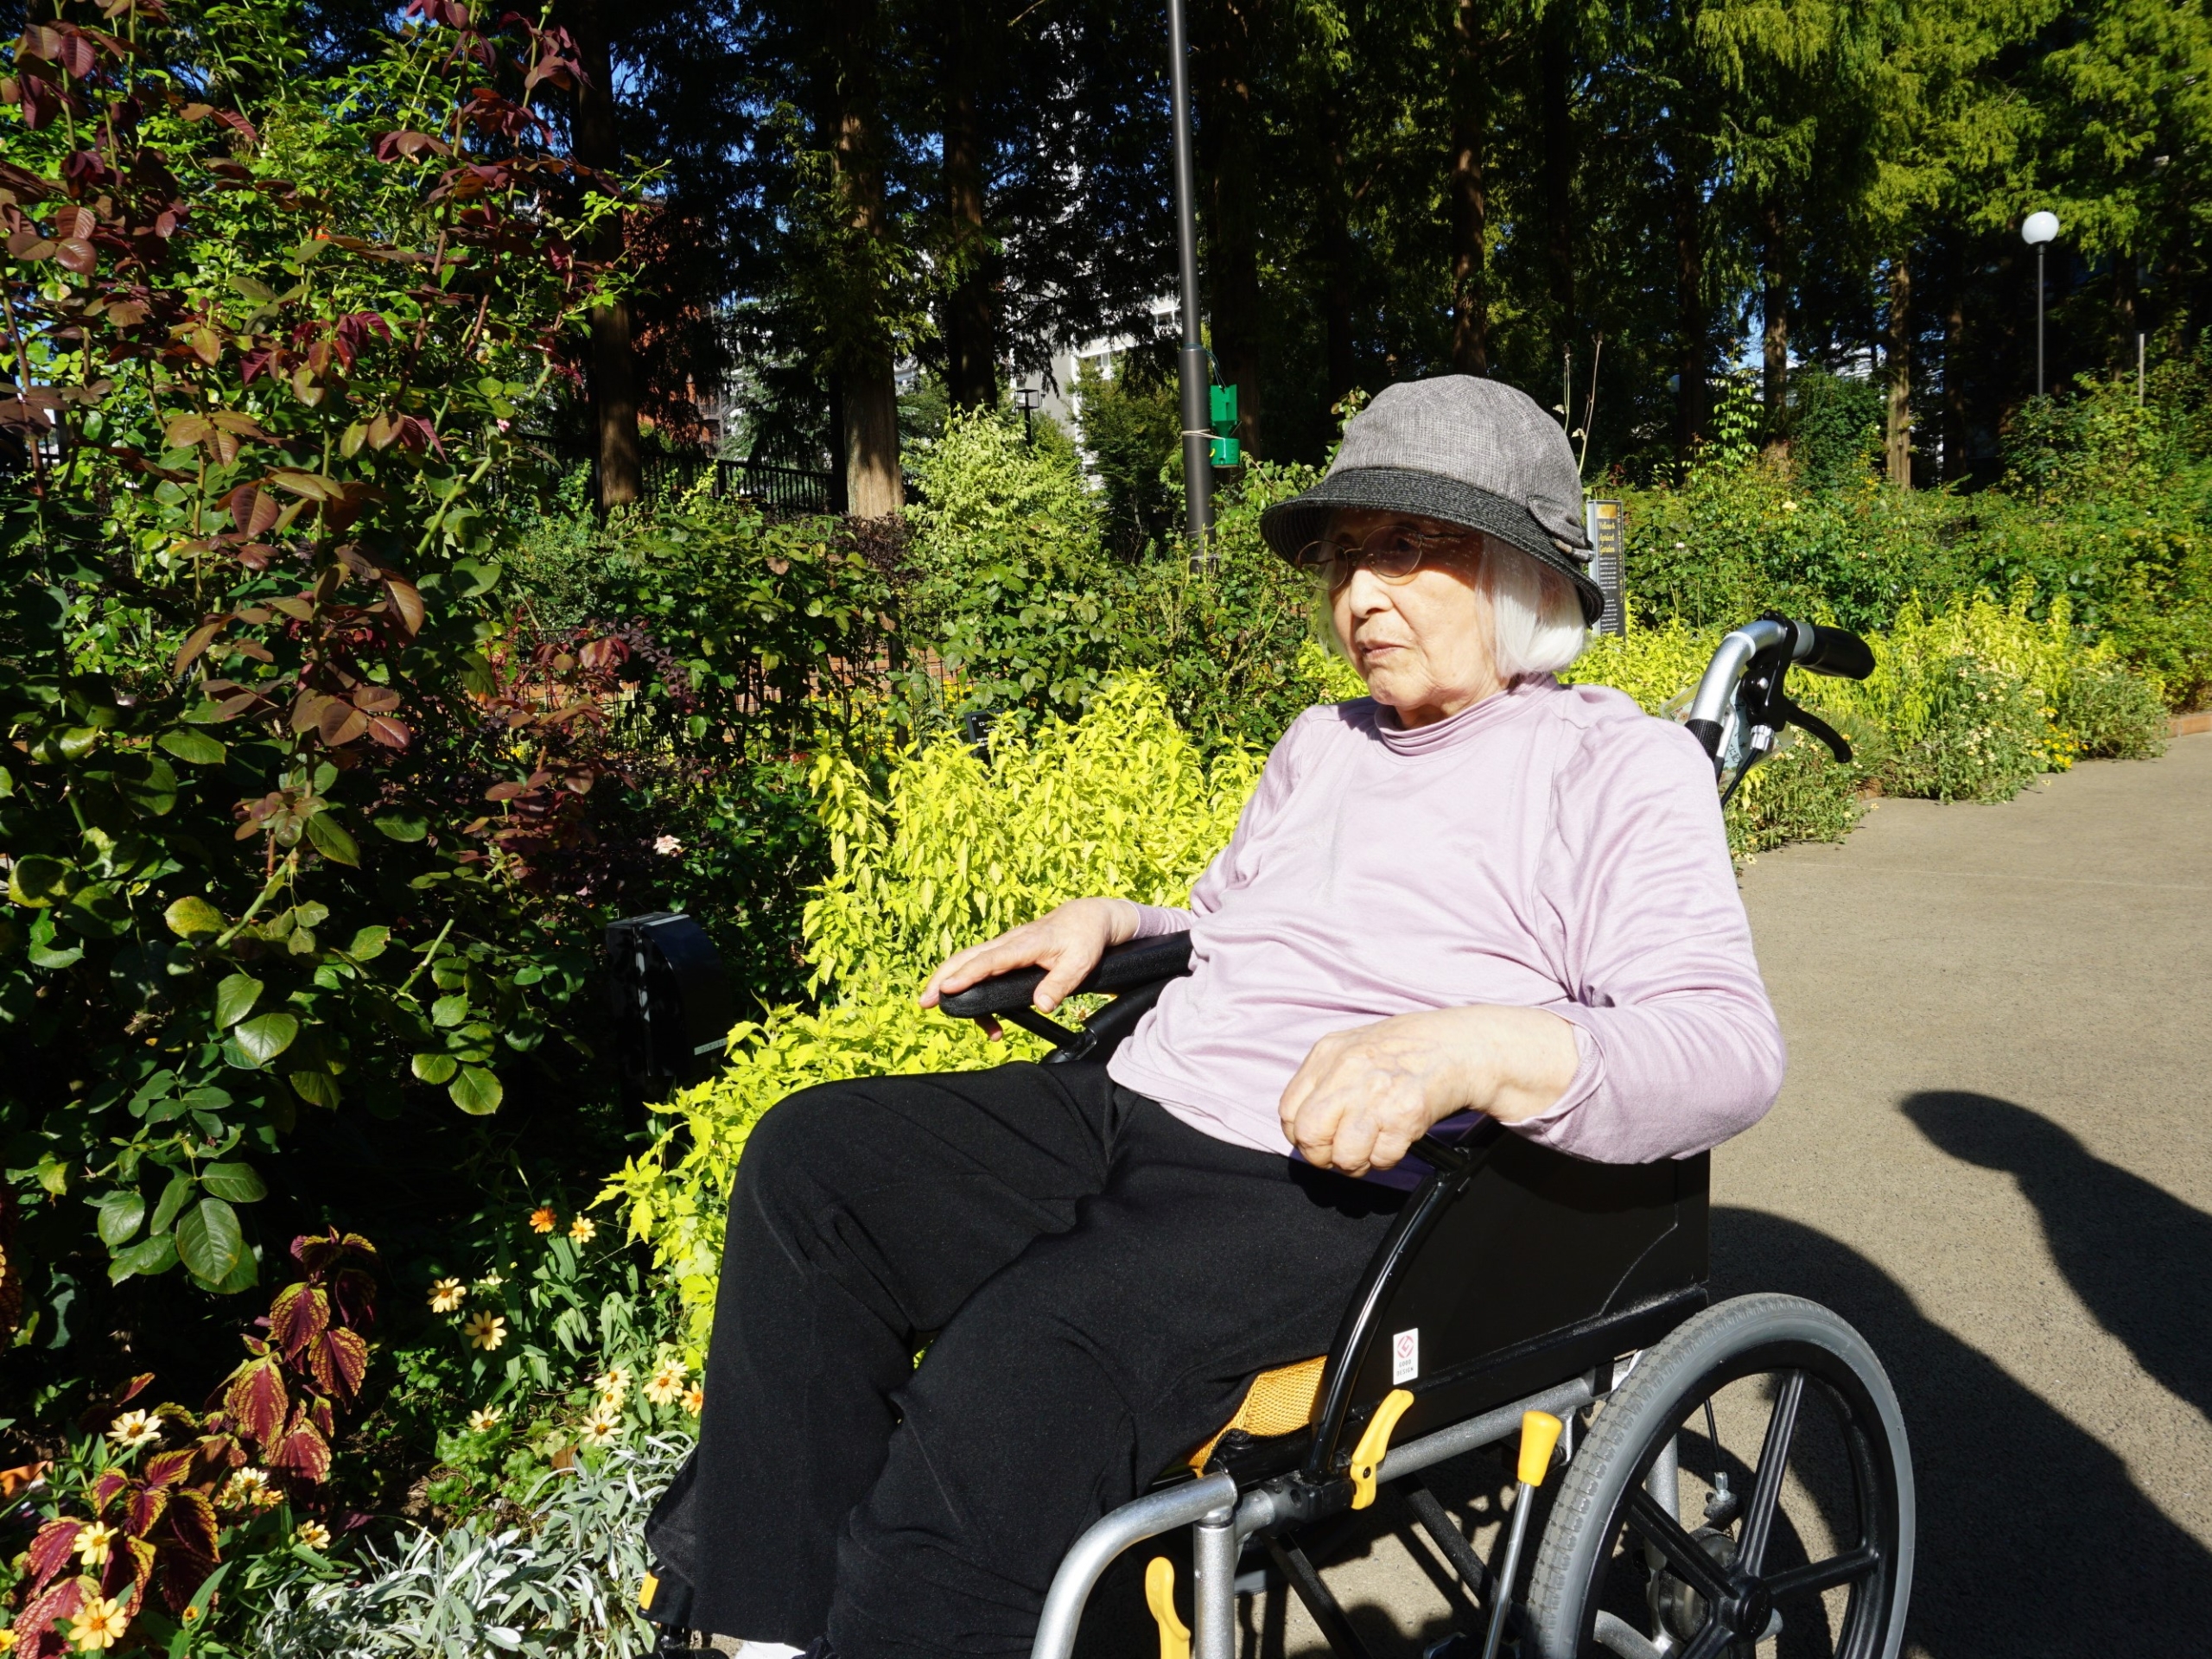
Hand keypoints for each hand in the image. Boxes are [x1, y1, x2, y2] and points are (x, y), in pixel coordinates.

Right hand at [919, 897, 1142, 1038]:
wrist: (1086, 918)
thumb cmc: (1083, 939)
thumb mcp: (1080, 963)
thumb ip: (1060, 984)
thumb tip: (1041, 1005)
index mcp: (1024, 945)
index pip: (989, 961)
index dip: (967, 975)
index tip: (946, 989)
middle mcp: (1008, 943)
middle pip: (966, 957)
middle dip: (942, 978)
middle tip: (924, 1001)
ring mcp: (1005, 947)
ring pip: (968, 960)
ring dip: (949, 980)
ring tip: (939, 1008)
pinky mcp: (1006, 953)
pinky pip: (980, 966)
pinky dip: (969, 984)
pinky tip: (983, 1015)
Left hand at [1278, 1006, 1579, 1175]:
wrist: (1460, 1046)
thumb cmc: (1408, 1051)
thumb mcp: (1354, 1049)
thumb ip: (1325, 1080)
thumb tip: (1302, 1123)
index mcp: (1328, 1053)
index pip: (1290, 1111)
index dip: (1301, 1136)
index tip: (1319, 1141)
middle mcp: (1347, 1071)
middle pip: (1309, 1136)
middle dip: (1323, 1156)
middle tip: (1341, 1155)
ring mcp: (1375, 1093)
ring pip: (1343, 1155)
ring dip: (1357, 1163)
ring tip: (1371, 1150)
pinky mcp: (1404, 1114)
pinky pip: (1381, 1158)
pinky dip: (1387, 1159)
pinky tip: (1396, 1140)